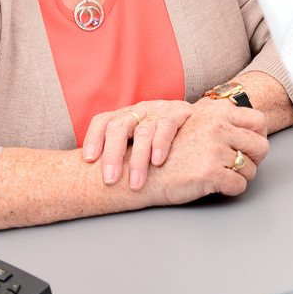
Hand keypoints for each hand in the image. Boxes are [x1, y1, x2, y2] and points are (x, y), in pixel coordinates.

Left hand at [81, 100, 195, 189]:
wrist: (204, 120)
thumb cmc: (165, 138)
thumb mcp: (141, 142)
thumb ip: (124, 152)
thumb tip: (95, 179)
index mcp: (126, 115)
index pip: (103, 121)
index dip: (93, 138)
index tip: (88, 160)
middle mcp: (140, 110)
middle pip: (119, 127)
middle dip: (113, 155)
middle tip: (110, 181)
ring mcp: (159, 110)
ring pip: (143, 131)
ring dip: (138, 159)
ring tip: (136, 183)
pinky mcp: (179, 112)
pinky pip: (167, 125)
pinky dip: (161, 144)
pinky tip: (158, 161)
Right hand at [142, 98, 270, 205]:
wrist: (140, 171)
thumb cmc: (169, 151)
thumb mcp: (194, 124)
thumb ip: (220, 122)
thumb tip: (254, 131)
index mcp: (216, 113)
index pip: (258, 120)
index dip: (259, 136)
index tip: (251, 147)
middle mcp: (218, 127)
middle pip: (261, 147)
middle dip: (254, 160)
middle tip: (241, 167)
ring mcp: (215, 150)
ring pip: (250, 170)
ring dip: (239, 177)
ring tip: (221, 176)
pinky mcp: (211, 172)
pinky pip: (239, 186)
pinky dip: (231, 190)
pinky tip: (216, 186)